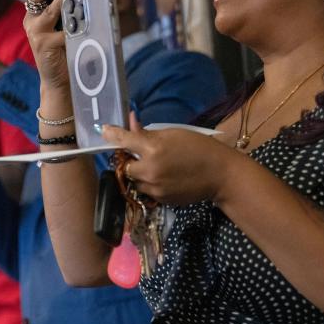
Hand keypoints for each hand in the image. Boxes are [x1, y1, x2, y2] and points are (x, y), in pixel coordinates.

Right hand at [22, 0, 68, 91]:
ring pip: (49, 9)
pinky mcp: (45, 45)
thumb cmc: (62, 50)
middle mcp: (31, 21)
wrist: (58, 80)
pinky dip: (73, 23)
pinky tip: (82, 19)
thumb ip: (65, 8)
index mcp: (34, 15)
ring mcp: (36, 33)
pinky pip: (63, 29)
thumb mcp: (62, 25)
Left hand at [101, 114, 235, 205]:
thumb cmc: (199, 148)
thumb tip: (131, 122)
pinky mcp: (161, 200)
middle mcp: (150, 170)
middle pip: (126, 166)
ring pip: (135, 181)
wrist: (221, 175)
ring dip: (140, 173)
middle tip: (140, 154)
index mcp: (153, 148)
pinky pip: (147, 191)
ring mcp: (155, 188)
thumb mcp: (173, 134)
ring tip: (156, 166)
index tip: (103, 130)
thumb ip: (148, 132)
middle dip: (130, 160)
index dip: (111, 134)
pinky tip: (165, 177)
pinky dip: (150, 183)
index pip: (123, 141)